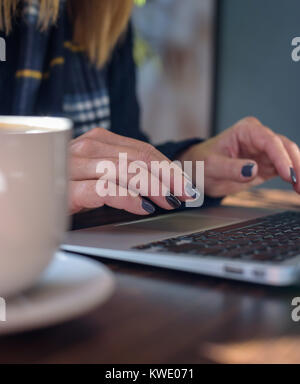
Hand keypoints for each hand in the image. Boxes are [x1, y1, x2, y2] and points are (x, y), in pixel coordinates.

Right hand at [69, 128, 193, 214]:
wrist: (31, 200)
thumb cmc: (71, 187)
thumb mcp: (101, 174)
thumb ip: (125, 172)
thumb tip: (164, 184)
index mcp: (98, 140)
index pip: (143, 150)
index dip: (169, 167)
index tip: (186, 184)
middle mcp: (87, 148)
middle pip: (138, 159)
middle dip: (167, 178)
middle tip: (185, 195)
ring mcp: (75, 166)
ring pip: (124, 171)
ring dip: (153, 187)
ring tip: (169, 201)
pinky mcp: (66, 188)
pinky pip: (103, 190)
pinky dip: (127, 198)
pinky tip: (142, 207)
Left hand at [179, 117, 299, 196]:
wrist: (199, 172)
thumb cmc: (201, 163)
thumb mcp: (210, 167)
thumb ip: (230, 168)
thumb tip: (252, 170)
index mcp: (245, 131)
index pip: (269, 140)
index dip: (281, 157)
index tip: (287, 174)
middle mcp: (258, 138)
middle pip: (285, 147)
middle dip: (295, 165)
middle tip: (299, 185)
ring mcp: (264, 151)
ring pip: (289, 157)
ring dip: (298, 172)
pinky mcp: (267, 165)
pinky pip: (285, 169)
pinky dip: (294, 178)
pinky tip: (298, 188)